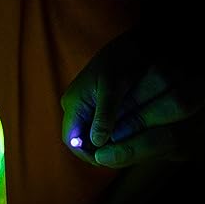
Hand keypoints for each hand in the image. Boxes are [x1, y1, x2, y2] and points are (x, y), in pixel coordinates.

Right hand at [61, 30, 204, 167]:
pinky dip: (109, 133)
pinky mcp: (95, 101)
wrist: (133, 41)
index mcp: (73, 103)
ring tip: (125, 149)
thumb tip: (97, 143)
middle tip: (121, 158)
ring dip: (104, 143)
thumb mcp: (113, 87)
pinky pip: (97, 124)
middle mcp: (74, 105)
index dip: (87, 155)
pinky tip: (126, 136)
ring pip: (89, 133)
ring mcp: (84, 103)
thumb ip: (104, 115)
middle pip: (80, 139)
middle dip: (97, 151)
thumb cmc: (121, 60)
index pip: (71, 140)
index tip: (108, 162)